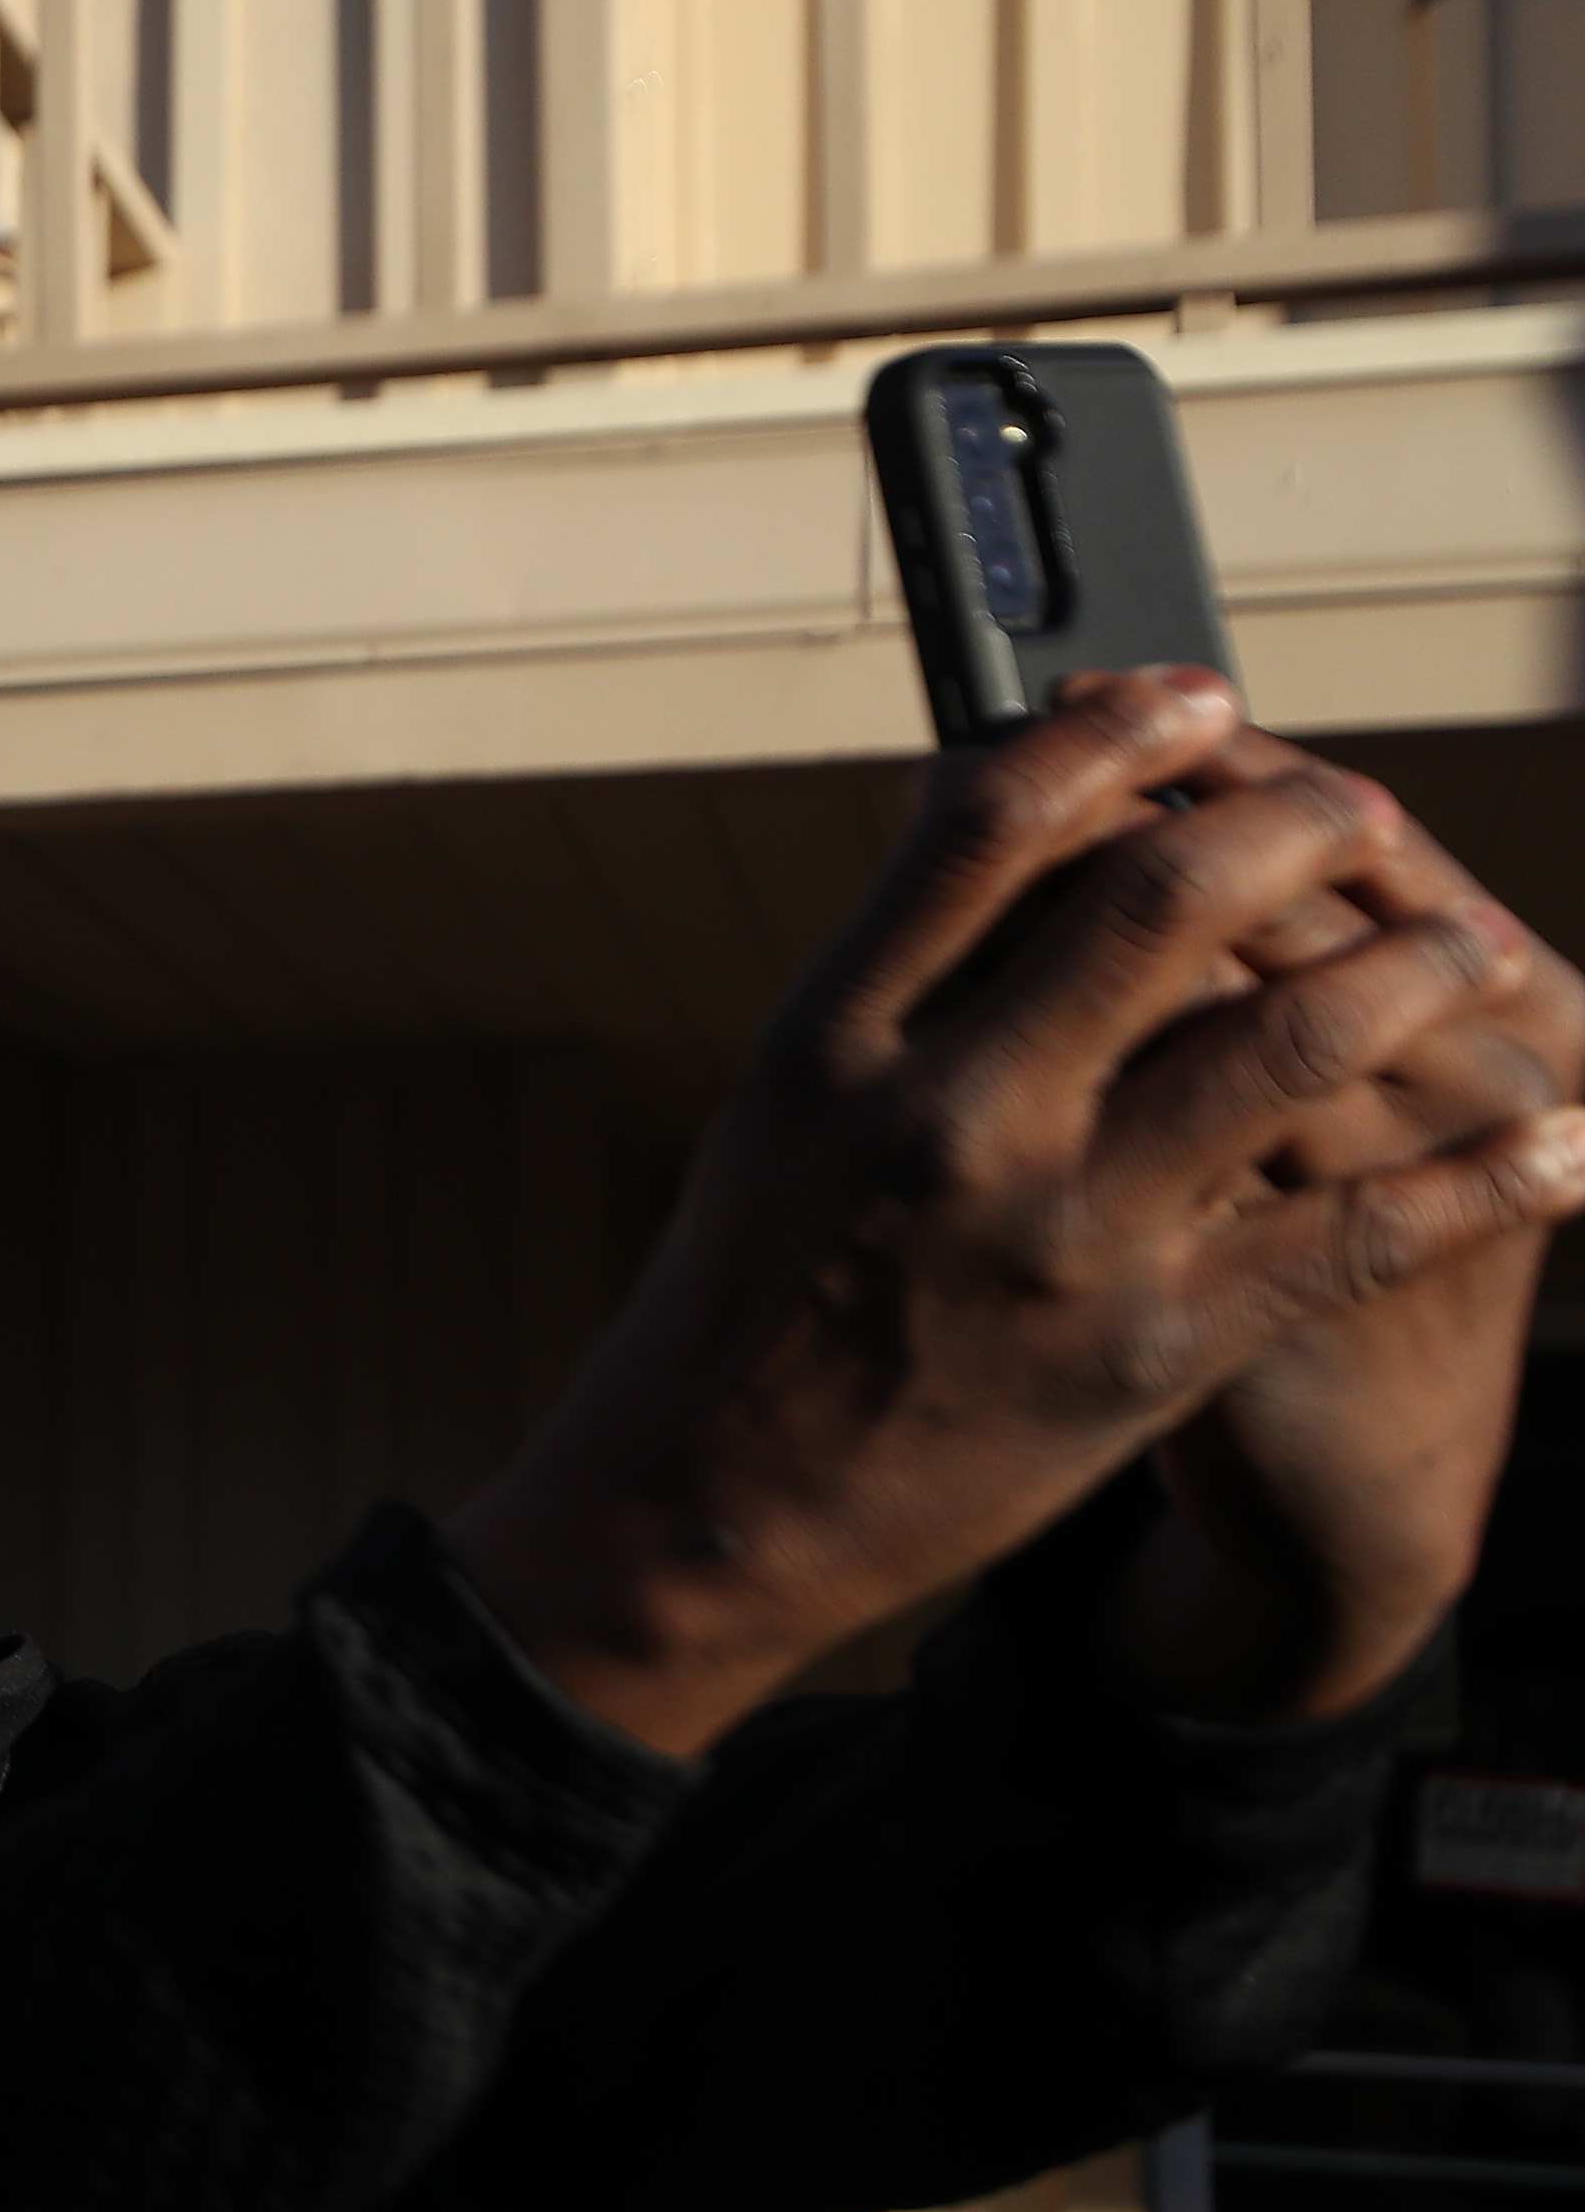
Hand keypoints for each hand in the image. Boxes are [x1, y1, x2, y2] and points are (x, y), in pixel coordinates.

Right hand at [449, 671, 1584, 1754]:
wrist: (709, 1514)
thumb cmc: (747, 1298)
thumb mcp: (781, 1105)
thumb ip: (897, 970)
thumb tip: (998, 807)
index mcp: (839, 1038)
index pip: (997, 824)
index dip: (1123, 737)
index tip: (1202, 697)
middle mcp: (951, 1116)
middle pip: (1168, 900)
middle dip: (1303, 828)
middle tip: (1363, 811)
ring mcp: (1059, 1233)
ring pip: (1293, 1045)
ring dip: (1418, 970)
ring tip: (1472, 943)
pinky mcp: (1150, 1350)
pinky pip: (1356, 1235)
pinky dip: (1480, 1176)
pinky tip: (1553, 1140)